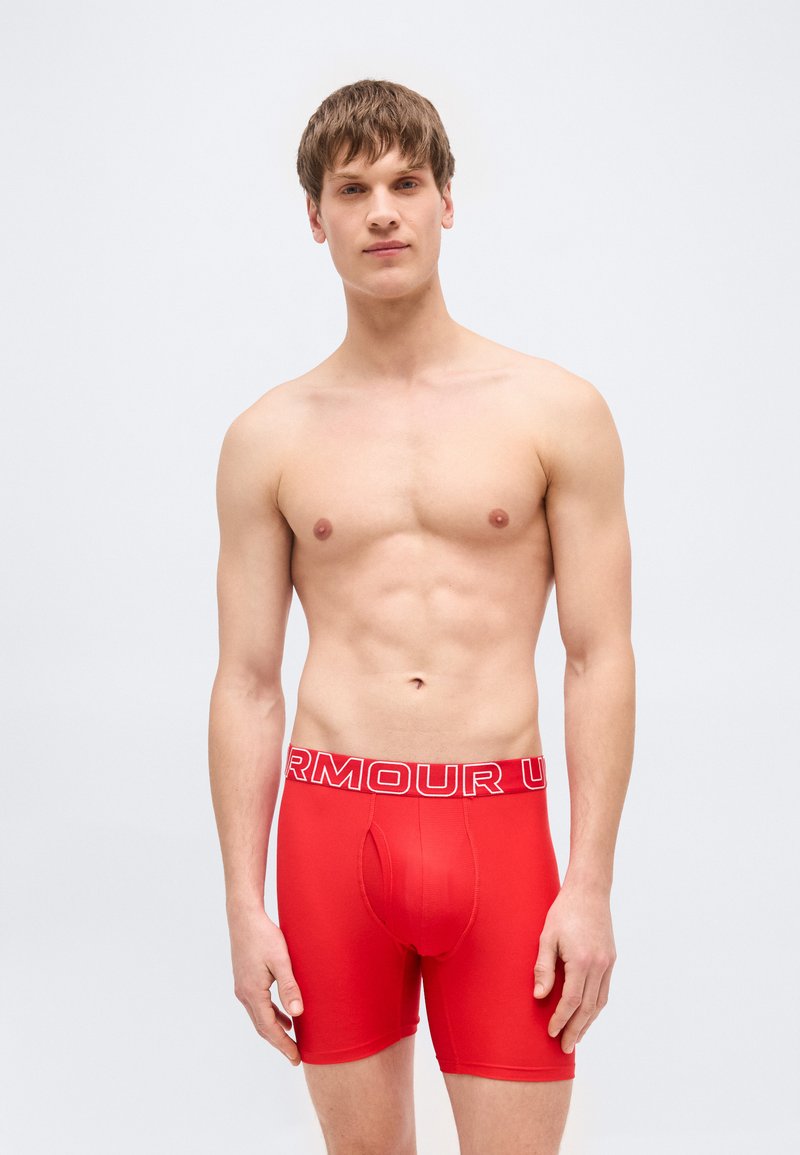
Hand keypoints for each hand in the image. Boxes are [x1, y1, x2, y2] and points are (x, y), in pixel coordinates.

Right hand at [228, 905, 304, 1065]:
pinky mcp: (245, 980)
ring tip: (292, 1040)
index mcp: (252, 992)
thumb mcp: (281, 960)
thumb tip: (297, 1014)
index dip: (283, 1044)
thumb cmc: (264, 935)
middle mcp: (244, 994)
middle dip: (279, 1042)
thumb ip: (289, 987)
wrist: (244, 917)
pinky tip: (284, 1016)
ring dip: (275, 1030)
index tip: (296, 1058)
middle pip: (262, 1027)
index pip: (269, 1028)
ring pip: (259, 1017)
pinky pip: (258, 1006)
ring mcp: (242, 987)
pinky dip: (270, 1015)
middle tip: (295, 1057)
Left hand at [532, 883, 616, 1053]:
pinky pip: (605, 991)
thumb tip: (539, 997)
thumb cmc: (563, 912)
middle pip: (587, 1008)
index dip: (561, 1020)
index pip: (571, 1001)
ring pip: (599, 1003)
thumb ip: (544, 968)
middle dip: (575, 1029)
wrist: (589, 891)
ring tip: (576, 1037)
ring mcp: (608, 963)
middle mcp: (598, 965)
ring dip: (588, 1023)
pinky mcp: (611, 959)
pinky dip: (596, 1007)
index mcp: (581, 961)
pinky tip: (587, 1014)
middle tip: (564, 1047)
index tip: (551, 1032)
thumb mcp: (546, 937)